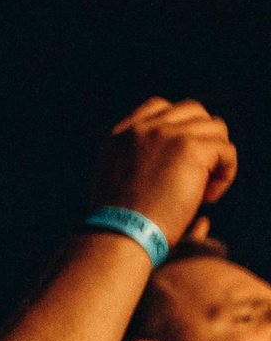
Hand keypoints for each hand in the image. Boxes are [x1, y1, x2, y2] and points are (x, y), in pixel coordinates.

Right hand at [92, 98, 237, 244]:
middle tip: (197, 174)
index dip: (179, 130)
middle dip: (202, 140)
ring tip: (204, 189)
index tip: (180, 162)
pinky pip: (226, 151)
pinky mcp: (190, 147)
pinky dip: (225, 174)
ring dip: (216, 158)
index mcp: (118, 134)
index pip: (159, 107)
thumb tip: (174, 165)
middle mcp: (141, 127)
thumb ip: (136, 162)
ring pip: (215, 129)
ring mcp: (166, 133)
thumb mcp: (115, 183)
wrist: (122, 233)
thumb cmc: (120, 224)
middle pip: (193, 111)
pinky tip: (208, 197)